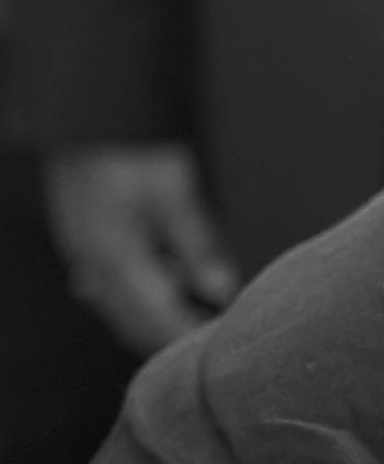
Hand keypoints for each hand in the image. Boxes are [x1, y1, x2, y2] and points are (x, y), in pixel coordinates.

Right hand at [47, 141, 239, 353]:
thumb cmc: (136, 150)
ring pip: (122, 307)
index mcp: (114, 254)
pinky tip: (176, 279)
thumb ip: (197, 243)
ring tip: (204, 302)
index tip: (218, 343)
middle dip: (174, 331)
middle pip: (133, 321)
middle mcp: (90, 262)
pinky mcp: (86, 245)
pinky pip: (113, 287)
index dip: (186, 335)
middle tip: (217, 332)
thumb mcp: (177, 194)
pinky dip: (145, 293)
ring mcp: (83, 255)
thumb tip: (219, 286)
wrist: (95, 120)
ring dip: (160, 312)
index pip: (153, 316)